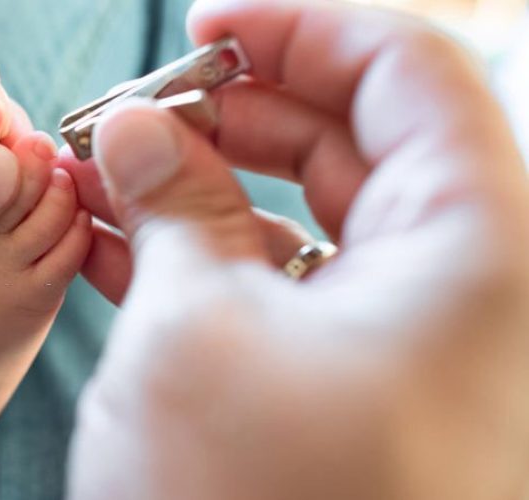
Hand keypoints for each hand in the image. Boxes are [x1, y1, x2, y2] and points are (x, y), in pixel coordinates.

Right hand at [66, 0, 528, 497]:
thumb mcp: (197, 332)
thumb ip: (170, 204)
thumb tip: (133, 129)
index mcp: (480, 247)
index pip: (405, 68)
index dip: (297, 26)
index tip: (203, 23)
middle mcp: (469, 290)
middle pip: (357, 140)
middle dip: (231, 112)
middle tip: (129, 115)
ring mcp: (416, 352)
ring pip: (311, 223)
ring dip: (201, 192)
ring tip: (100, 180)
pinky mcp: (359, 400)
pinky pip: (291, 298)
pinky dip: (207, 264)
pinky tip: (118, 249)